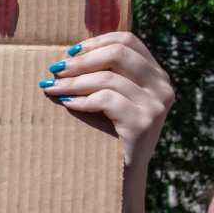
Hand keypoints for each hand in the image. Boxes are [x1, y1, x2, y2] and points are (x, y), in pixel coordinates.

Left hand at [43, 32, 173, 169]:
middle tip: (55, 69)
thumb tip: (68, 53)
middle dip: (81, 60)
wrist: (121, 172)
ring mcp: (156, 104)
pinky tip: (66, 103)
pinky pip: (106, 100)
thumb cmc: (109, 130)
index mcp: (156, 74)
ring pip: (107, 77)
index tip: (70, 51)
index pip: (128, 40)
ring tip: (52, 88)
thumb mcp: (114, 96)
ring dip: (73, 82)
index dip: (96, 41)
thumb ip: (105, 73)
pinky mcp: (143, 122)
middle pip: (118, 53)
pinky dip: (81, 100)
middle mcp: (162, 86)